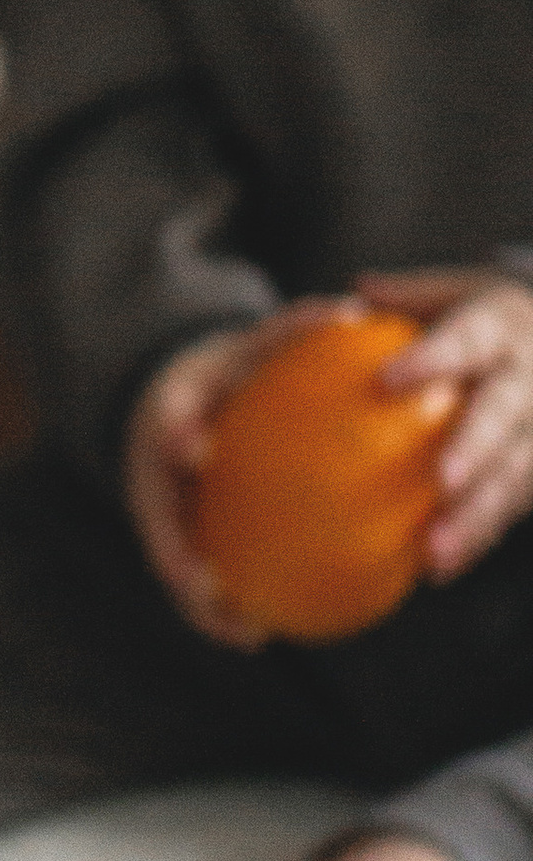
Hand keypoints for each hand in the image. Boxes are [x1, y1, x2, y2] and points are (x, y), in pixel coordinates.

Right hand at [123, 301, 356, 645]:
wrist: (168, 404)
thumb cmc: (226, 374)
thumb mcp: (249, 345)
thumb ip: (292, 330)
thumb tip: (356, 311)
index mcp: (167, 411)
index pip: (166, 419)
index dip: (175, 435)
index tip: (195, 451)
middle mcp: (149, 464)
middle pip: (151, 513)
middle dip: (173, 552)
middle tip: (204, 585)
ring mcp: (152, 505)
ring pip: (167, 560)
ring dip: (197, 600)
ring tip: (242, 633)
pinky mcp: (165, 536)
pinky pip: (190, 577)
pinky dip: (216, 610)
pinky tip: (258, 635)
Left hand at [361, 268, 532, 577]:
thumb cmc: (487, 319)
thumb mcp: (456, 292)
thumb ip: (406, 297)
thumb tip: (346, 299)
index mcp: (502, 325)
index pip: (468, 339)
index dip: (434, 359)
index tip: (389, 380)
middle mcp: (531, 376)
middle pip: (504, 413)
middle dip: (476, 448)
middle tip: (441, 480)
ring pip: (517, 473)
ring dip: (479, 515)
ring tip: (436, 552)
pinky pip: (517, 507)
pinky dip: (480, 538)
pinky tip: (440, 567)